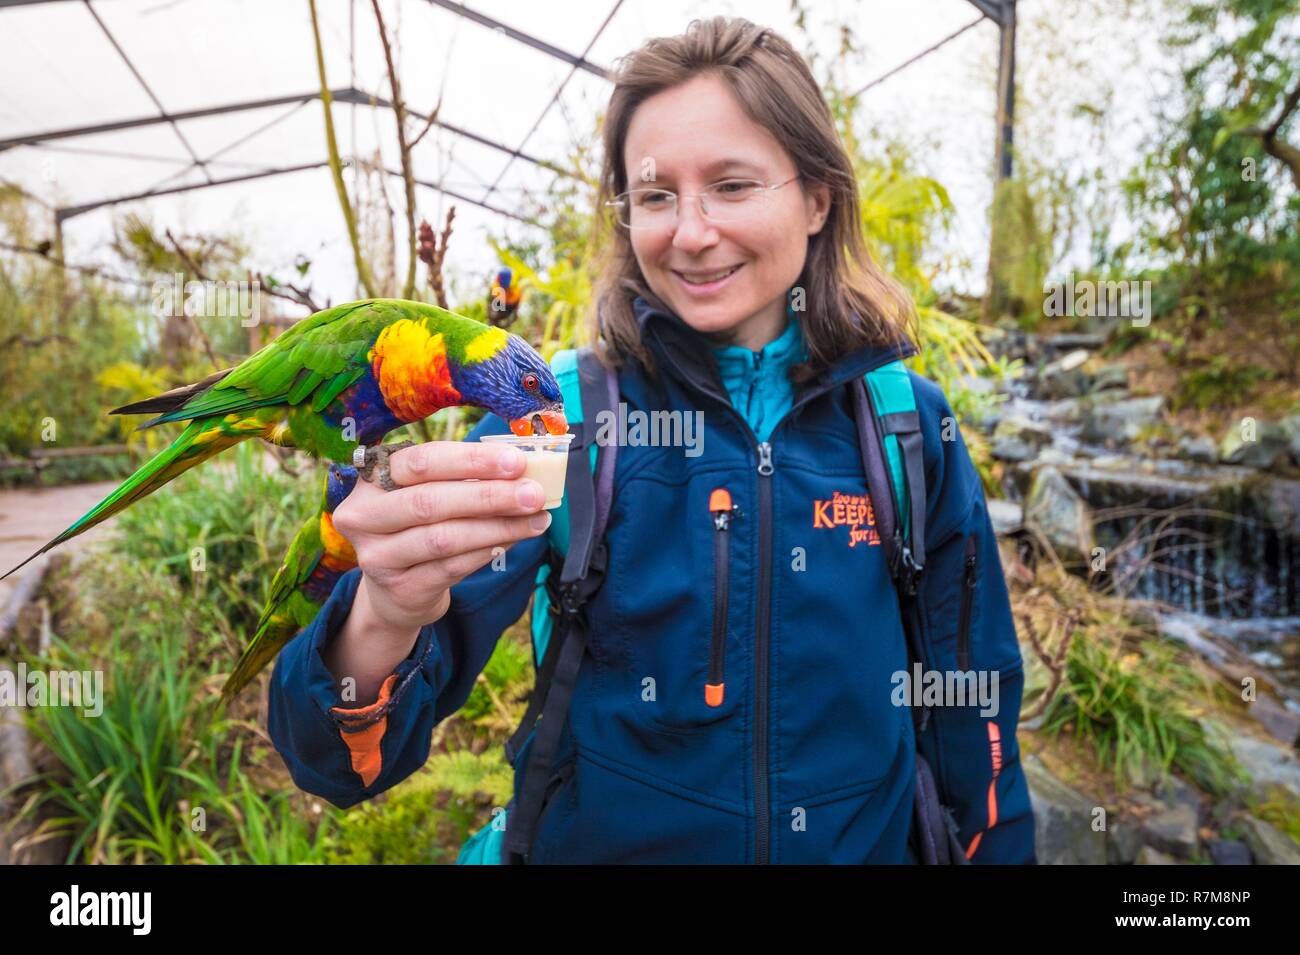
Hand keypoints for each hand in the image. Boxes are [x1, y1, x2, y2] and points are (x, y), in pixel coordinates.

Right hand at [331, 440, 551, 636]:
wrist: (397, 589)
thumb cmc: (419, 525)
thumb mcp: (430, 493)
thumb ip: (464, 478)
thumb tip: (523, 469)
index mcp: (372, 477)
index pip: (421, 461)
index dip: (470, 460)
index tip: (515, 461)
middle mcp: (365, 515)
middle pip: (430, 501)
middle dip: (489, 495)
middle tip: (533, 493)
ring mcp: (378, 555)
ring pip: (444, 538)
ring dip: (497, 527)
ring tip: (536, 519)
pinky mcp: (399, 588)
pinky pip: (451, 567)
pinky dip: (487, 552)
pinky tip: (513, 540)